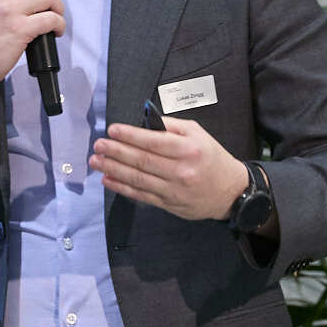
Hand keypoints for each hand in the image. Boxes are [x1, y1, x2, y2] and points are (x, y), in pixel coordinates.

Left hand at [91, 118, 250, 222]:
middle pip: (142, 160)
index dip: (130, 136)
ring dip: (114, 169)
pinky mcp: (168, 204)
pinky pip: (141, 195)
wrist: (230, 191)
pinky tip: (108, 179)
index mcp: (188, 149)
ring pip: (138, 179)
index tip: (112, 130)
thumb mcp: (198, 134)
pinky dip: (122, 187)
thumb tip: (144, 122)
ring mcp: (173, 189)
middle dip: (116, 152)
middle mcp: (181, 170)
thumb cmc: (211, 158)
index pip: (154, 141)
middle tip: (98, 145)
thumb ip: (171, 126)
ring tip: (96, 161)